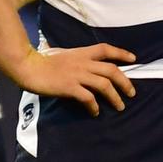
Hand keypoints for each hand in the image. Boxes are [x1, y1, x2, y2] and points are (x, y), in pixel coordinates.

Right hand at [11, 43, 135, 116]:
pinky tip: (95, 112)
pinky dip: (94, 106)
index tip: (133, 58)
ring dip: (115, 97)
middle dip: (125, 81)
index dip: (121, 53)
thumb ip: (76, 59)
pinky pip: (88, 97)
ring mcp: (77, 74)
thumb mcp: (63, 55)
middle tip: (131, 93)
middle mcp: (83, 62)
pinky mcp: (70, 87)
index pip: (106, 49)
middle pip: (111, 69)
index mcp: (81, 52)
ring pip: (104, 84)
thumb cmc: (43, 61)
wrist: (29, 67)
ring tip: (120, 106)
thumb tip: (85, 67)